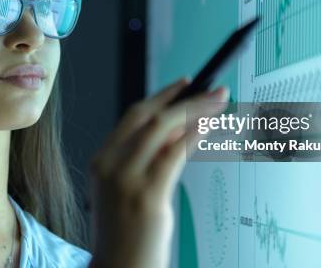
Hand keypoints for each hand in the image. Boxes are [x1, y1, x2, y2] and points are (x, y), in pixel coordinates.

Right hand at [88, 77, 229, 267]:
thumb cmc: (126, 235)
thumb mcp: (126, 189)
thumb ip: (148, 159)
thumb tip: (178, 130)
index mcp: (101, 161)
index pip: (133, 116)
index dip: (162, 96)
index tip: (185, 85)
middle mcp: (109, 166)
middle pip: (149, 116)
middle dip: (185, 98)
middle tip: (213, 92)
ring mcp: (125, 180)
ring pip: (163, 128)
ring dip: (197, 111)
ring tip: (219, 104)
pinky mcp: (146, 196)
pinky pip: (175, 154)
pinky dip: (194, 134)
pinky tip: (209, 127)